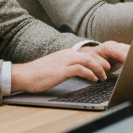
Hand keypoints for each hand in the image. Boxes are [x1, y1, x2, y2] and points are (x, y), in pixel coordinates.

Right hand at [11, 43, 126, 93]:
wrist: (23, 75)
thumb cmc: (36, 74)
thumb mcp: (54, 68)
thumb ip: (64, 67)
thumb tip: (74, 72)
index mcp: (65, 54)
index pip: (85, 53)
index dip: (97, 59)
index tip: (104, 65)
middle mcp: (66, 55)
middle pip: (90, 55)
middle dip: (102, 62)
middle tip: (108, 69)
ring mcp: (64, 62)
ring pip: (88, 61)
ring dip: (99, 69)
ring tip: (103, 77)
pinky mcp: (62, 70)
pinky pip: (81, 69)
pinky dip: (90, 74)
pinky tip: (94, 79)